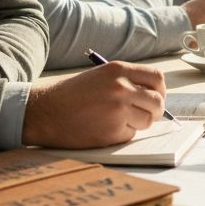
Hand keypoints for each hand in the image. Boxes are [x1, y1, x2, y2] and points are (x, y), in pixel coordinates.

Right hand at [22, 61, 166, 148]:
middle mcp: (121, 88)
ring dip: (137, 124)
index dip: (160, 91)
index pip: (157, 79)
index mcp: (118, 70)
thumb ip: (126, 81)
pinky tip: (104, 128)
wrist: (44, 112)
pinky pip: (130, 135)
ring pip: (146, 121)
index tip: (156, 97)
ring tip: (117, 121)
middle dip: (155, 111)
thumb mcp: (100, 76)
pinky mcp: (111, 132)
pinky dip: (122, 134)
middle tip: (146, 115)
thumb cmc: (71, 95)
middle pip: (157, 102)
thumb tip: (154, 96)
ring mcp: (118, 111)